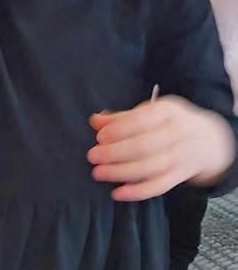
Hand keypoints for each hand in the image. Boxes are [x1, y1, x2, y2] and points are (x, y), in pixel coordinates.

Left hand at [88, 95, 235, 201]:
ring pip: (150, 167)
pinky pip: (160, 186)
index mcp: (167, 112)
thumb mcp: (151, 111)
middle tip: (93, 156)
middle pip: (145, 146)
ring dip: (122, 172)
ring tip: (98, 173)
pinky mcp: (181, 176)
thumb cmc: (170, 122)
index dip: (120, 129)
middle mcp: (177, 134)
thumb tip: (95, 120)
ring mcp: (181, 157)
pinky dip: (138, 191)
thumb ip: (122, 117)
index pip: (142, 120)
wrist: (212, 140)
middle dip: (116, 152)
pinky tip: (118, 193)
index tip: (100, 136)